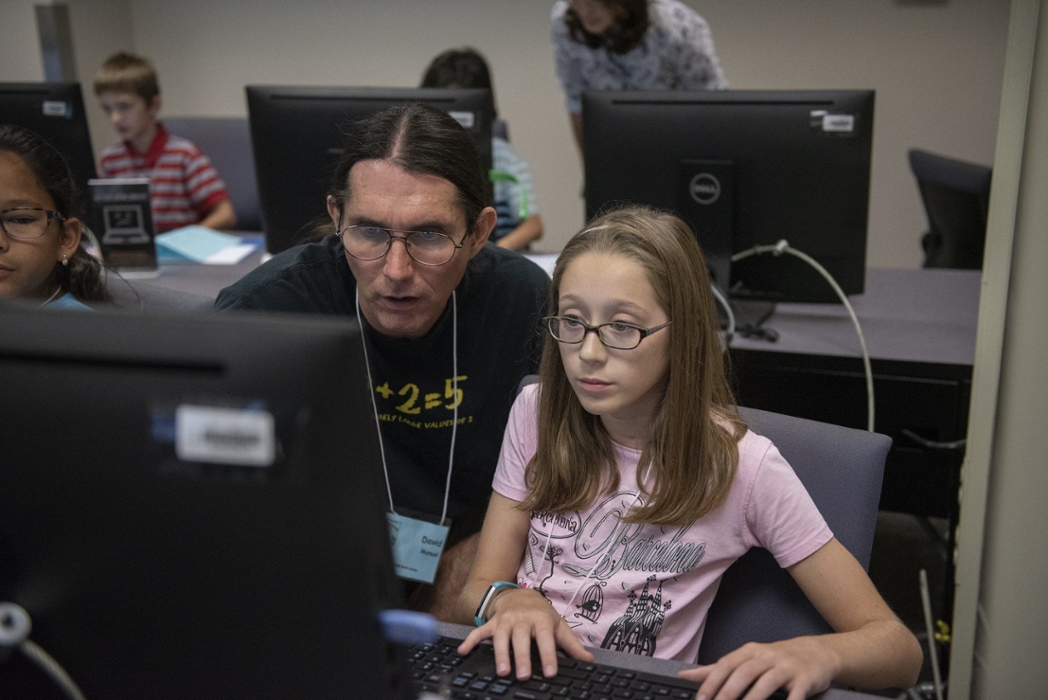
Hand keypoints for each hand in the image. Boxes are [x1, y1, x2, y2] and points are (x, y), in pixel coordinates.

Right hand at [457, 588, 592, 680]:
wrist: (519, 594)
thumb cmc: (541, 614)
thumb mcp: (558, 625)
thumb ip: (571, 644)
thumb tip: (589, 660)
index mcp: (541, 620)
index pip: (546, 638)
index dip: (548, 655)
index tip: (550, 672)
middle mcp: (521, 619)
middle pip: (521, 638)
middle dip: (521, 656)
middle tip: (522, 675)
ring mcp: (504, 621)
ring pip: (500, 636)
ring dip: (500, 653)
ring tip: (502, 671)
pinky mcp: (491, 623)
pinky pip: (479, 632)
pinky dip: (470, 641)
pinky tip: (462, 652)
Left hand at [677, 637, 838, 699]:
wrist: (817, 652)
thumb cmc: (775, 659)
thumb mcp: (747, 658)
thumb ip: (717, 668)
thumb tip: (685, 675)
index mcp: (749, 652)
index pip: (726, 664)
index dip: (712, 682)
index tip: (700, 699)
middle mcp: (766, 657)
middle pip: (744, 673)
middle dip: (728, 692)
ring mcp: (786, 667)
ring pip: (766, 682)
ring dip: (753, 699)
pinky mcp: (805, 679)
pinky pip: (796, 694)